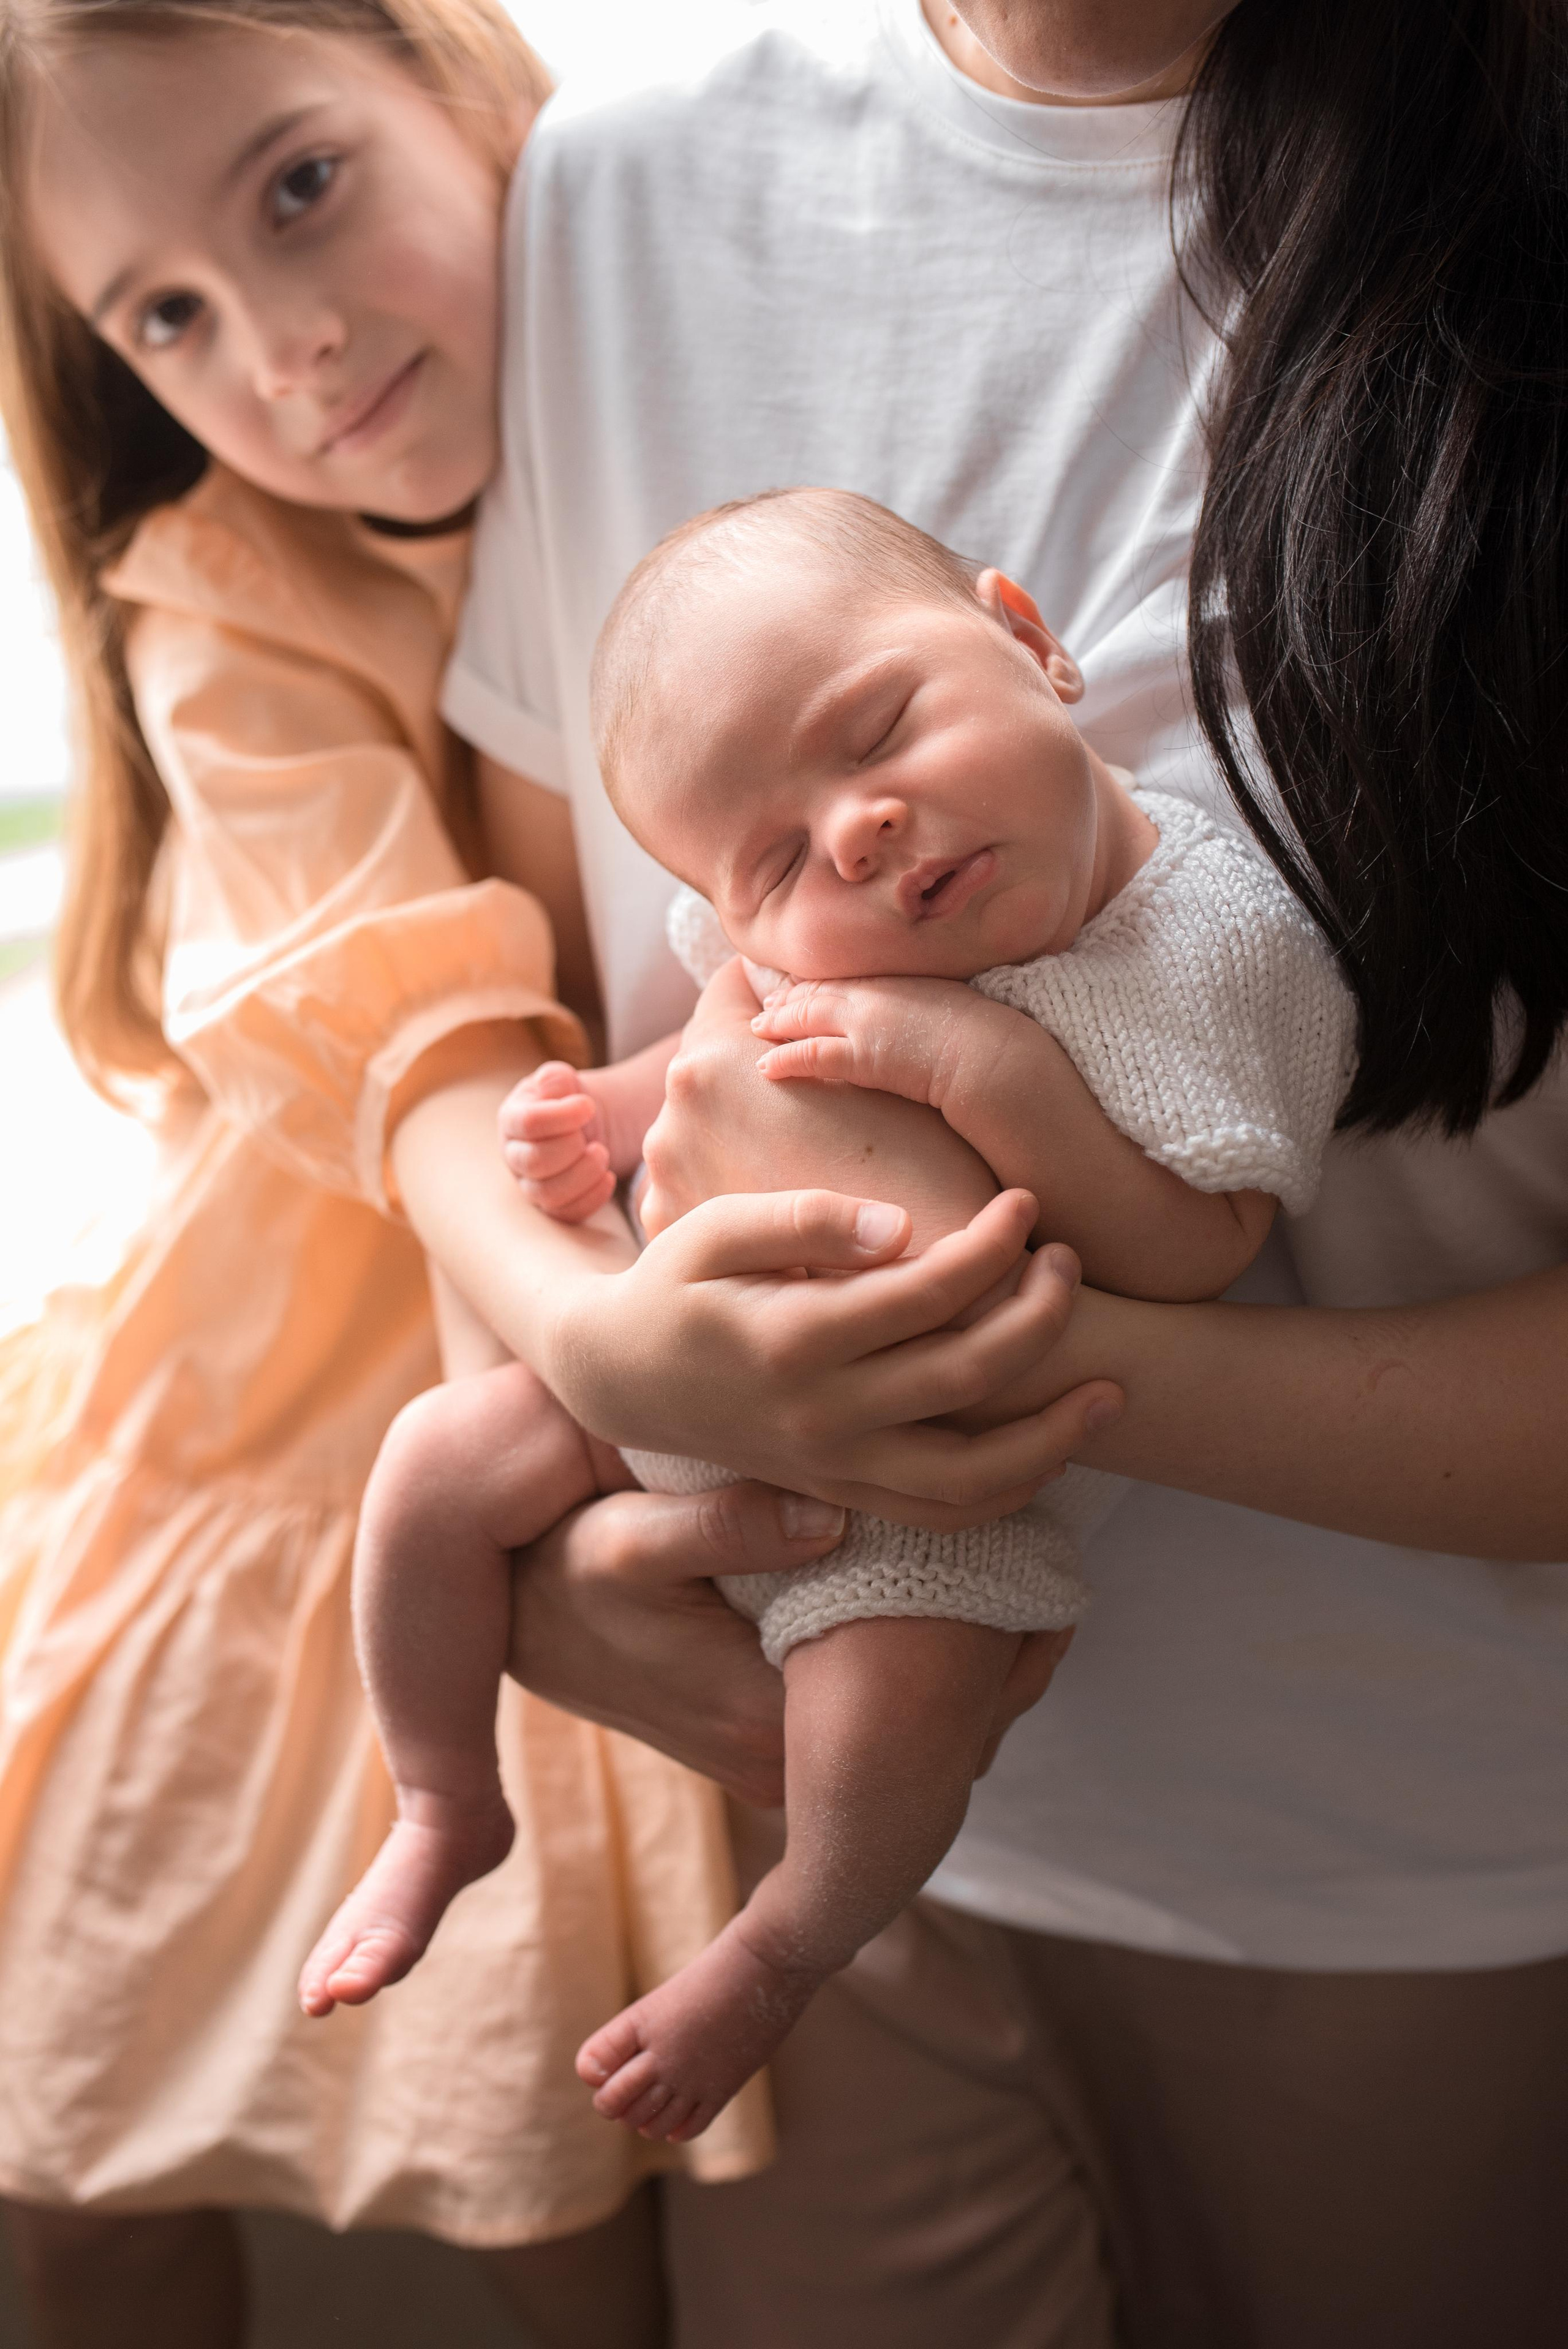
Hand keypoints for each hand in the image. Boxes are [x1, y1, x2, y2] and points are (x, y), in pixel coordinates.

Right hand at [498, 1060, 615, 1223]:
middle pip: (534, 1162)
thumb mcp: (563, 1081)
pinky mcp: (552, 1205)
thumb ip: (555, 1079)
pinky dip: (592, 1199)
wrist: (585, 1124)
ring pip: (548, 1194)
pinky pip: (566, 1214)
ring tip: (603, 1153)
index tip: (589, 1106)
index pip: (528, 1123)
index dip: (561, 1116)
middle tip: (593, 1136)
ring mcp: (531, 1184)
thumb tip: (550, 1084)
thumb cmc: (568, 1098)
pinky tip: (609, 1178)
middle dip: (571, 1149)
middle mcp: (515, 1155)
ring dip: (582, 1175)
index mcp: (512, 1119)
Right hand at [508, 1483, 1078, 1803]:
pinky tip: (952, 1577)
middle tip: (1031, 1528)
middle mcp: (783, 1771)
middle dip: (988, 1633)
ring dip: (961, 1643)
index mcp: (765, 1728)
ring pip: (914, 1721)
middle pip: (930, 1721)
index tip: (1014, 1533)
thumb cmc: (565, 1568)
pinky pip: (881, 1713)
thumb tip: (830, 1515)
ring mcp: (780, 1767)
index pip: (915, 1702)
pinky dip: (923, 1655)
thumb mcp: (627, 1537)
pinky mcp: (776, 1744)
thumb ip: (725, 1525)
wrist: (507, 1610)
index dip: (980, 1622)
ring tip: (1007, 1544)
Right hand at [548, 1184, 1121, 1528]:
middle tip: (1067, 1261)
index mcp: (792, 1338)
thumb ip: (802, 1218)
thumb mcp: (711, 1229)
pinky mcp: (842, 1491)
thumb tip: (900, 1225)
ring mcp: (834, 1465)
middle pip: (967, 1376)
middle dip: (1040, 1316)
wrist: (618, 1377)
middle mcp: (821, 1415)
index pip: (926, 1293)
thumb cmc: (674, 1285)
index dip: (993, 1245)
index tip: (1025, 1204)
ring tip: (1110, 1390)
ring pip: (970, 1476)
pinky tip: (1053, 1450)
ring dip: (1053, 1437)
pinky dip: (1007, 1493)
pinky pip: (941, 1514)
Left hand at [752, 974, 1020, 1118]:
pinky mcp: (865, 1056)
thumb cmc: (988, 1038)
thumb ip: (927, 1005)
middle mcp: (877, 993)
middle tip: (762, 1004)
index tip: (792, 984)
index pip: (843, 975)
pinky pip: (813, 1055)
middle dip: (784, 995)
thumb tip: (922, 1020)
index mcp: (898, 977)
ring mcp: (868, 1022)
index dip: (814, 980)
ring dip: (778, 1023)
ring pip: (806, 1016)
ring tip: (757, 1029)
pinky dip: (786, 1059)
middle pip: (816, 988)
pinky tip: (766, 1068)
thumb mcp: (953, 1007)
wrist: (998, 1058)